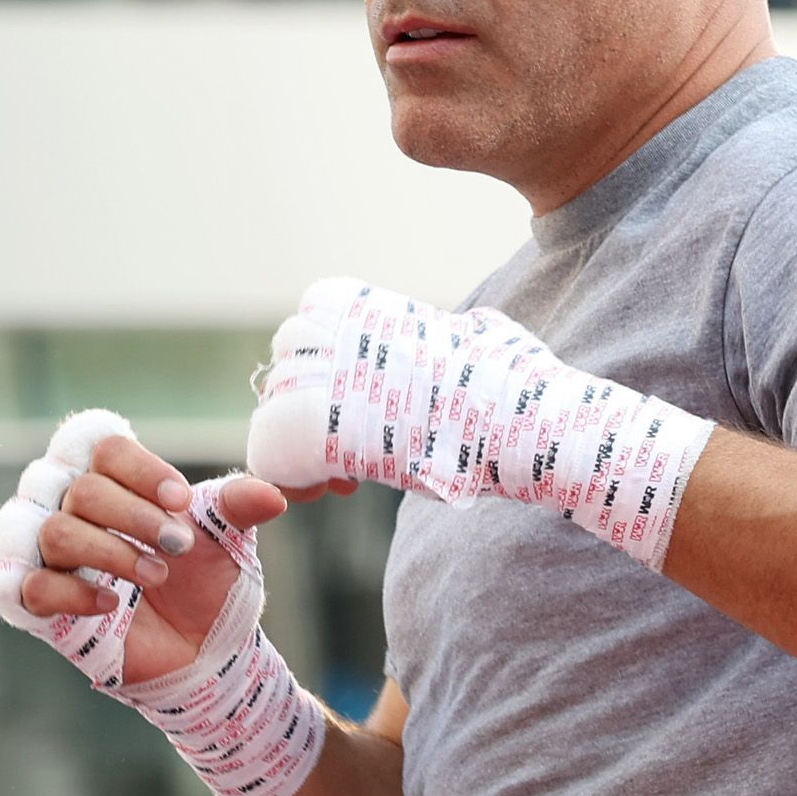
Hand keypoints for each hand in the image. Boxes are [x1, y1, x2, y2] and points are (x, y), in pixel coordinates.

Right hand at [0, 410, 325, 795]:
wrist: (205, 654)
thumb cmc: (205, 584)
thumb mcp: (227, 540)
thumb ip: (239, 507)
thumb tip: (273, 494)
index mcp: (107, 478)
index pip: (99, 445)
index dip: (140, 468)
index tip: (182, 502)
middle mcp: (66, 508)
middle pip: (79, 487)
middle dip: (137, 517)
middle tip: (178, 547)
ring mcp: (46, 557)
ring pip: (54, 531)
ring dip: (111, 552)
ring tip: (155, 575)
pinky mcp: (36, 604)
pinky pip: (28, 586)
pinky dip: (74, 592)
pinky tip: (114, 604)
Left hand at [249, 277, 713, 566]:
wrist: (528, 425)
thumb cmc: (518, 387)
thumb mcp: (487, 338)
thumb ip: (462, 332)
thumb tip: (471, 330)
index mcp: (369, 306)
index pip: (308, 326)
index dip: (319, 371)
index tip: (353, 410)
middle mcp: (339, 331)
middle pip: (285, 366)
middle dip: (302, 411)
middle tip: (342, 455)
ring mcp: (326, 376)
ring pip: (272, 406)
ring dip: (293, 446)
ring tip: (336, 479)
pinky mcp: (321, 427)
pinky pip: (268, 448)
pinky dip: (287, 475)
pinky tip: (324, 489)